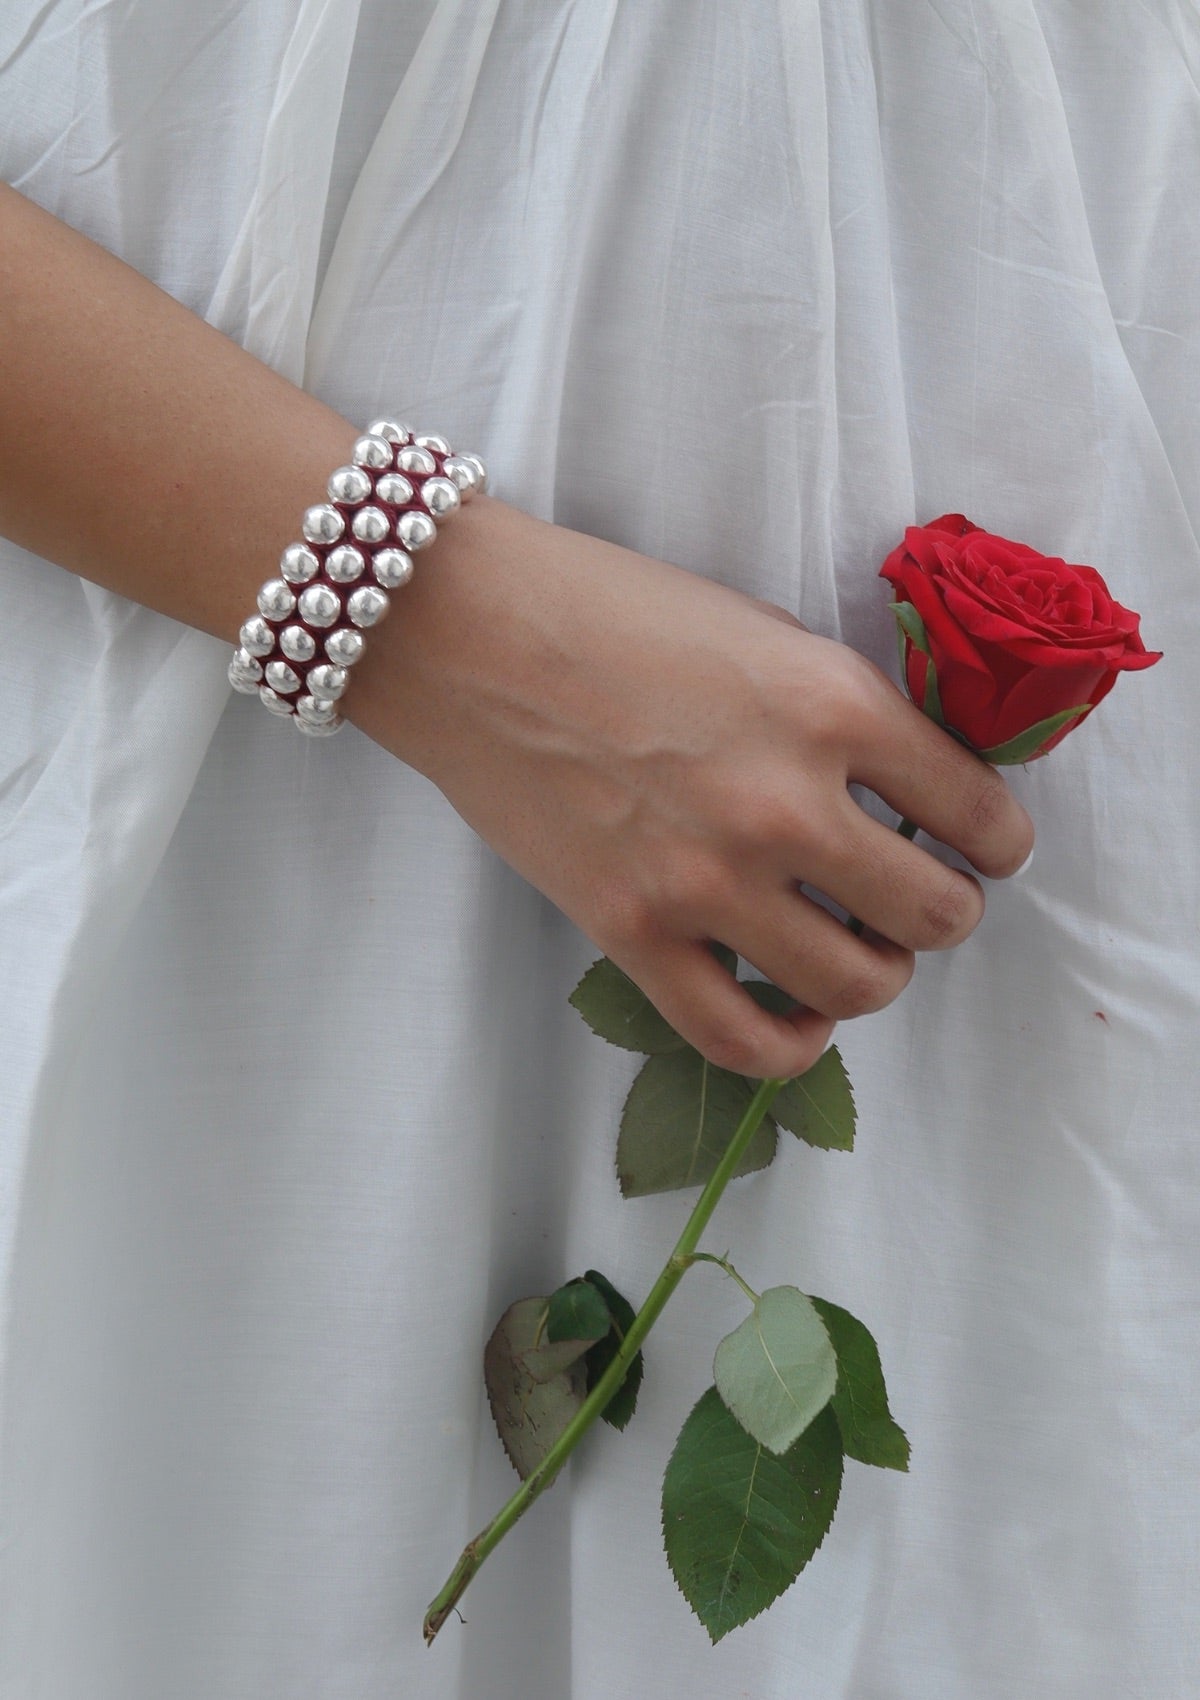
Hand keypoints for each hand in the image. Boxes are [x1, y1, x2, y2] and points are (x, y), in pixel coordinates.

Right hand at [346, 496, 1034, 1078]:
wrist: (468, 634)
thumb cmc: (612, 608)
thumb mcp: (761, 631)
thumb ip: (841, 713)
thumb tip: (904, 789)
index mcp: (831, 706)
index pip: (978, 811)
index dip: (998, 841)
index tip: (984, 847)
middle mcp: (784, 804)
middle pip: (937, 914)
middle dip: (947, 911)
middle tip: (921, 895)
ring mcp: (707, 881)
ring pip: (860, 987)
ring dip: (881, 973)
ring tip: (860, 948)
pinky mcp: (633, 935)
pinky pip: (744, 1041)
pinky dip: (794, 1046)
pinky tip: (800, 1017)